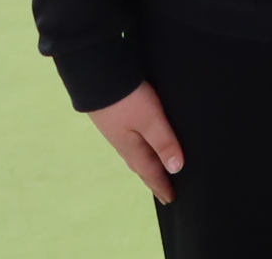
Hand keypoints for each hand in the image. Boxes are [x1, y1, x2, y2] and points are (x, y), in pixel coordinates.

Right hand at [87, 80, 184, 204]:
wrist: (95, 72)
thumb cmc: (125, 98)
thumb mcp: (150, 120)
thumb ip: (163, 142)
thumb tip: (176, 168)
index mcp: (130, 147)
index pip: (150, 171)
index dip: (161, 185)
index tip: (170, 199)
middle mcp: (121, 141)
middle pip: (140, 165)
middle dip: (152, 178)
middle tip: (163, 190)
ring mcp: (115, 128)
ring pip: (134, 152)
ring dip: (145, 163)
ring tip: (153, 170)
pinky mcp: (113, 115)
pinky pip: (129, 140)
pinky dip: (138, 148)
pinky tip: (139, 141)